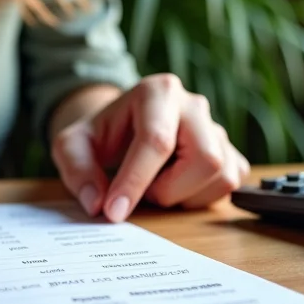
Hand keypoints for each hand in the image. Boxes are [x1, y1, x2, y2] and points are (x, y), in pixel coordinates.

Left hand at [50, 74, 249, 221]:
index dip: (135, 181)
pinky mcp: (230, 152)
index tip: (114, 211)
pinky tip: (178, 187)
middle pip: (205, 158)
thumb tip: (96, 203)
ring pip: (222, 174)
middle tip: (145, 191)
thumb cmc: (102, 134)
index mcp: (157, 92)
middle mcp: (194, 105)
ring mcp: (217, 128)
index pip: (157, 141)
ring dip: (185, 194)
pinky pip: (230, 184)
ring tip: (159, 185)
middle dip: (169, 188)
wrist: (125, 125)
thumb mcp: (73, 145)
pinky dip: (201, 197)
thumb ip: (77, 169)